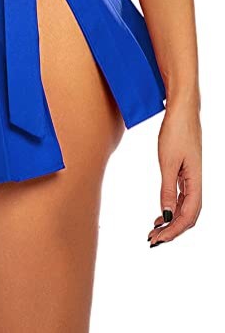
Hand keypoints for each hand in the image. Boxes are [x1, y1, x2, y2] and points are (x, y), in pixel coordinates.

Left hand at [148, 101, 201, 245]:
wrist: (181, 110)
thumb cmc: (175, 132)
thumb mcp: (167, 162)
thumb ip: (167, 190)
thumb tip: (167, 216)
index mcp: (196, 181)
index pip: (189, 215)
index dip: (174, 230)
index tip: (157, 238)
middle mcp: (197, 181)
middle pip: (189, 215)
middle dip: (172, 230)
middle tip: (152, 239)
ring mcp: (191, 176)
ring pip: (185, 207)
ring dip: (171, 221)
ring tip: (154, 230)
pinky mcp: (185, 170)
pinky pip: (182, 196)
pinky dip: (171, 207)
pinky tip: (161, 213)